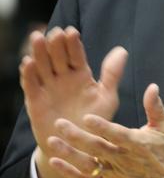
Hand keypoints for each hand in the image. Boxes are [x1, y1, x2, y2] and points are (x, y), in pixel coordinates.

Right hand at [19, 27, 125, 177]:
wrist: (79, 146)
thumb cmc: (96, 121)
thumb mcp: (107, 97)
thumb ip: (112, 74)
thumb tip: (122, 50)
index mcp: (81, 75)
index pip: (76, 55)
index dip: (73, 44)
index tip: (72, 31)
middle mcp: (63, 78)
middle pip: (57, 57)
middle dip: (56, 44)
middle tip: (55, 32)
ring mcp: (48, 88)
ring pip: (42, 66)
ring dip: (39, 52)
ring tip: (38, 38)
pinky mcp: (36, 100)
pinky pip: (31, 85)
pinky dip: (28, 74)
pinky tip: (27, 62)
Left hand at [47, 84, 163, 177]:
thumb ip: (155, 106)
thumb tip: (152, 87)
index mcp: (138, 143)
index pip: (118, 135)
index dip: (103, 127)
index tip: (87, 118)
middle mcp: (125, 159)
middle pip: (98, 148)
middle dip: (77, 136)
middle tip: (60, 124)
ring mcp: (115, 172)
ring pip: (89, 164)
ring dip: (69, 154)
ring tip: (52, 141)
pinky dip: (69, 172)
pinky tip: (56, 161)